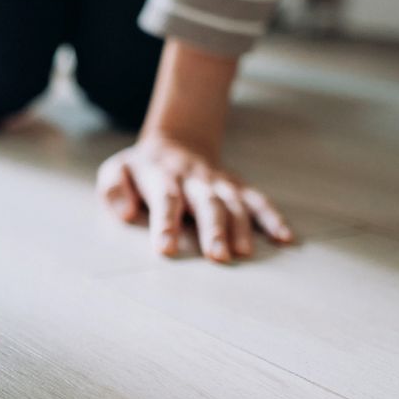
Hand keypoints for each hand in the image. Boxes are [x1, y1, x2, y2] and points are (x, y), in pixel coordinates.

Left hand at [97, 132, 293, 261]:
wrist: (176, 142)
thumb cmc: (142, 170)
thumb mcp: (116, 171)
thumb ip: (113, 189)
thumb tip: (126, 213)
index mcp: (162, 177)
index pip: (165, 199)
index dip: (166, 224)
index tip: (166, 249)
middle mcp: (194, 180)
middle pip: (206, 203)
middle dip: (213, 229)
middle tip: (217, 256)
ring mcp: (219, 183)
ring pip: (234, 203)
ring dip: (241, 227)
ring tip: (243, 252)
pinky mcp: (237, 187)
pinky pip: (258, 200)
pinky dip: (273, 217)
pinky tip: (285, 237)